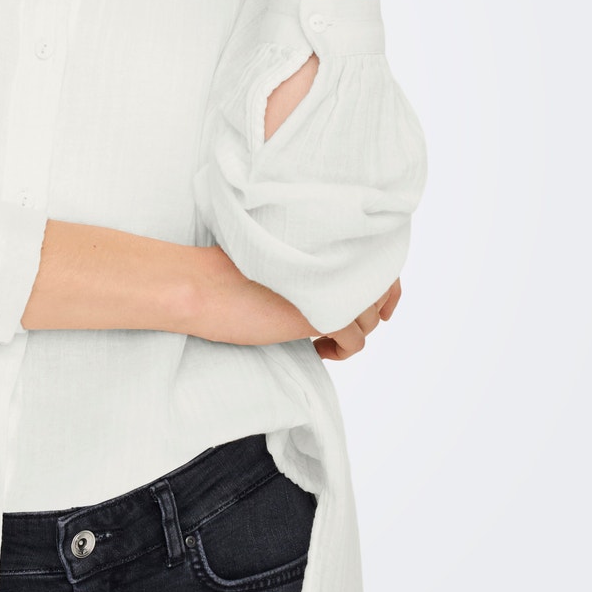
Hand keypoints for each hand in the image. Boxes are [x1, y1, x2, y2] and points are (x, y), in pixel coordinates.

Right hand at [190, 247, 399, 352]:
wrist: (205, 286)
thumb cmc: (229, 273)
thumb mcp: (282, 261)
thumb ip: (313, 264)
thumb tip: (341, 286)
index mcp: (325, 241)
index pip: (379, 261)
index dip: (387, 287)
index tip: (383, 307)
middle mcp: (336, 259)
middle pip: (378, 291)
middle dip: (370, 313)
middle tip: (347, 328)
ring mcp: (333, 286)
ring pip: (369, 320)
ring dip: (351, 333)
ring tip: (322, 338)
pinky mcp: (325, 314)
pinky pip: (354, 342)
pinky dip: (340, 351)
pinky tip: (317, 349)